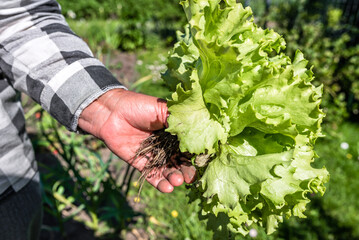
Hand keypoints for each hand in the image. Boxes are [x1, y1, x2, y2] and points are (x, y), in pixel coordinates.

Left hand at [78, 89, 195, 192]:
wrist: (111, 113)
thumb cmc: (139, 106)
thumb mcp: (162, 109)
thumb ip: (180, 121)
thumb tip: (199, 130)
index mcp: (174, 132)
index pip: (188, 147)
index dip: (196, 155)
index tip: (202, 162)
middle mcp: (166, 146)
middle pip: (180, 162)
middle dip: (186, 171)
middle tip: (190, 178)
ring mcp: (154, 156)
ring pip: (167, 171)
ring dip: (174, 178)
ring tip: (177, 182)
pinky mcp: (141, 164)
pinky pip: (152, 176)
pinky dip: (160, 183)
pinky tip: (167, 188)